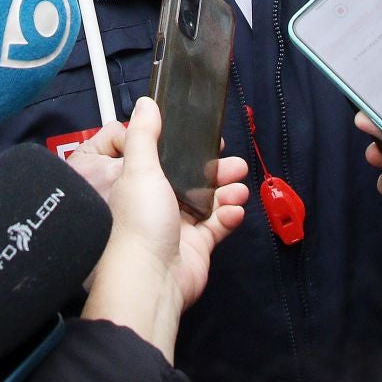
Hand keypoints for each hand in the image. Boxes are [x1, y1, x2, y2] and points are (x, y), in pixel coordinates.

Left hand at [81, 98, 248, 361]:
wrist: (152, 278)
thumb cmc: (140, 221)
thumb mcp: (140, 168)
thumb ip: (146, 134)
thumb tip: (146, 103)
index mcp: (141, 182)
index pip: (165, 157)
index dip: (186, 145)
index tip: (207, 136)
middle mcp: (159, 202)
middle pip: (193, 178)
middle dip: (217, 169)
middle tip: (235, 163)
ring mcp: (179, 226)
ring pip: (209, 201)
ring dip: (227, 192)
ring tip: (240, 187)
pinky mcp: (197, 247)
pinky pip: (218, 226)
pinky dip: (228, 217)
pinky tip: (235, 211)